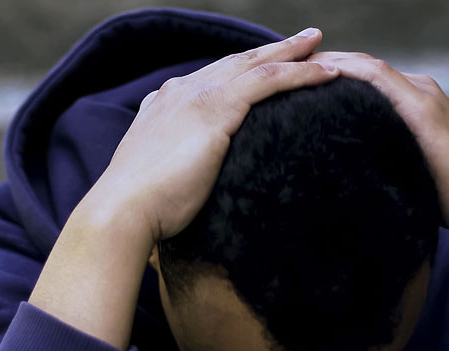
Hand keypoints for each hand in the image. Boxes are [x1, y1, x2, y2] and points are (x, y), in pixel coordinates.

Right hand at [31, 29, 338, 348]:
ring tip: (321, 44)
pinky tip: (326, 72)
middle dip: (272, 50)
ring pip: (257, 64)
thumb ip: (176, 170)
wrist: (122, 212)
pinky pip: (269, 81)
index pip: (212, 79)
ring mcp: (197, 97)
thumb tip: (191, 189)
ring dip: (293, 52)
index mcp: (164, 105)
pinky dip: (300, 72)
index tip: (266, 66)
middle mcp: (180, 92)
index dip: (243, 70)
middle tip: (304, 40)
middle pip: (237, 63)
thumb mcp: (158, 181)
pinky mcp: (215, 110)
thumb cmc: (139, 211)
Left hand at [310, 52, 448, 304]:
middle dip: (317, 65)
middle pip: (358, 66)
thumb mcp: (403, 170)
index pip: (360, 77)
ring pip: (367, 67)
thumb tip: (337, 169)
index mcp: (412, 101)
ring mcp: (424, 97)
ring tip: (288, 69)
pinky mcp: (426, 111)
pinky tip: (322, 76)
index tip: (286, 81)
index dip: (323, 75)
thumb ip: (377, 156)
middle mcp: (419, 89)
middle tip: (275, 70)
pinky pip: (382, 81)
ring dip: (328, 63)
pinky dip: (352, 73)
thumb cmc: (447, 200)